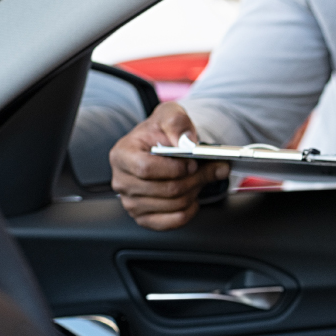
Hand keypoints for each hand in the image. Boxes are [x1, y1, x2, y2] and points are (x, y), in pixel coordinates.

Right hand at [109, 102, 228, 229]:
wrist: (160, 146)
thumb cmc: (162, 131)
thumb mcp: (169, 114)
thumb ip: (177, 122)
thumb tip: (187, 143)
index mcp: (122, 154)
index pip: (146, 169)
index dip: (174, 168)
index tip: (192, 162)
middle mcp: (122, 181)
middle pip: (165, 189)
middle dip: (195, 178)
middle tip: (213, 168)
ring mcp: (131, 202)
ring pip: (173, 204)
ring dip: (195, 191)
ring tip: (202, 177)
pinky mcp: (144, 218)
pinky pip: (173, 221)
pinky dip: (190, 209)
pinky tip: (194, 196)